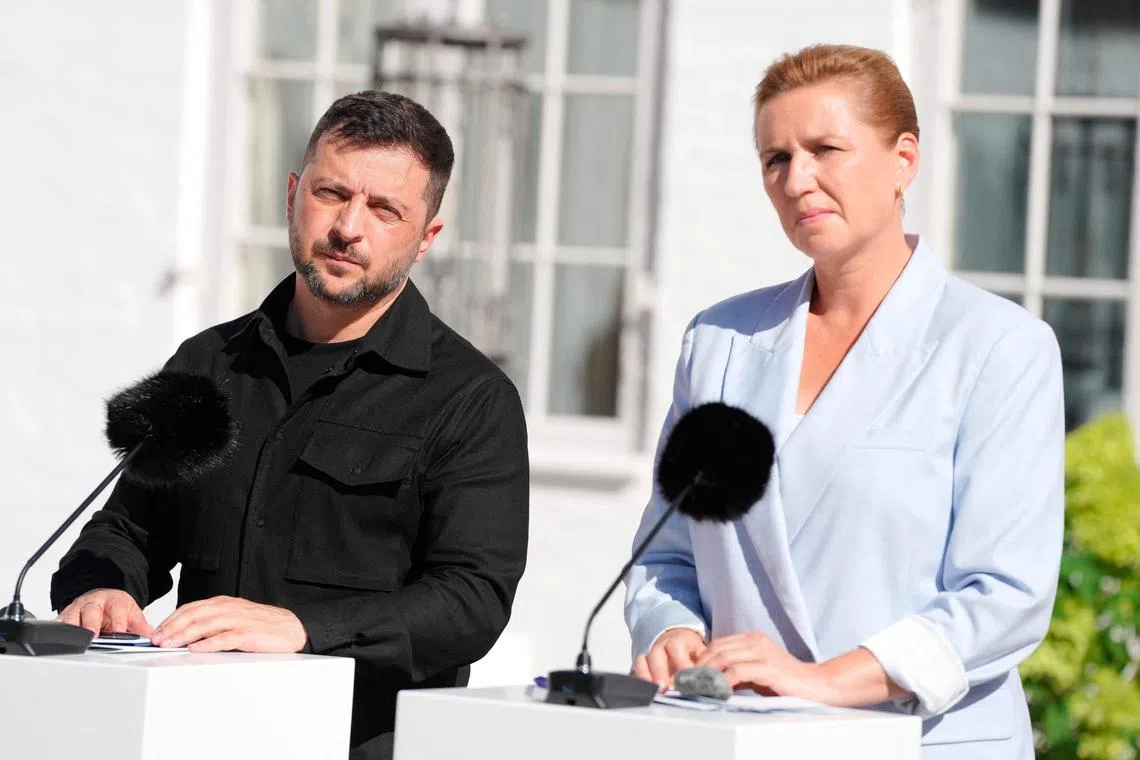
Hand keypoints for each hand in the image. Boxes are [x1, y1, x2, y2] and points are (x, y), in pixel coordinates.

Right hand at [57, 589, 152, 635]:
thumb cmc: (115, 607)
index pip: (116, 607)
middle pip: (91, 610)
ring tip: (75, 641)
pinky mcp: (64, 617)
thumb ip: (139, 624)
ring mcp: (77, 609)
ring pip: (72, 616)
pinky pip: (59, 623)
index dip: (118, 619)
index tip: (120, 629)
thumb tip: (148, 633)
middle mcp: (93, 602)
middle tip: (93, 635)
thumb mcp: (130, 612)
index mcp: (112, 600)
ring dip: (73, 628)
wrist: (101, 598)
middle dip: (91, 623)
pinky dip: (59, 631)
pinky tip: (59, 640)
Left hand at [150, 596, 307, 652]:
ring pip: (206, 625)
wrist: (293, 628)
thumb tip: (187, 634)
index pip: (192, 608)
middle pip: (195, 614)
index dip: (172, 619)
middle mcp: (230, 608)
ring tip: (170, 645)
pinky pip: (225, 638)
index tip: (157, 632)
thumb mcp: (236, 618)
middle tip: (157, 640)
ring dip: (184, 635)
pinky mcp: (249, 634)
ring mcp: (240, 620)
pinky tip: (196, 649)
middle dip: (172, 627)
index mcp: (225, 603)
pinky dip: (208, 643)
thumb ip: (214, 622)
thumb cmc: (263, 625)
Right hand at [633, 628, 706, 689]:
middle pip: (655, 653)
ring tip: (653, 693)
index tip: (686, 678)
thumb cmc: (692, 653)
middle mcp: (661, 646)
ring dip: (646, 677)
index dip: (680, 662)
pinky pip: (636, 671)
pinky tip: (645, 693)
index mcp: (678, 641)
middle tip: (664, 688)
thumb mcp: (702, 655)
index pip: (676, 646)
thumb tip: (711, 681)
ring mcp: (650, 656)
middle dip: (659, 671)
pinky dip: (639, 682)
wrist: (680, 644)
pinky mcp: (643, 667)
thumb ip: (705, 666)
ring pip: (642, 661)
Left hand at [696, 632, 835, 702]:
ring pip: (724, 658)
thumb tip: (711, 678)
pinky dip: (724, 681)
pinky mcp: (768, 668)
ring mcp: (763, 653)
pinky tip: (717, 690)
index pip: (718, 643)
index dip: (701, 658)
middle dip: (700, 666)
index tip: (691, 674)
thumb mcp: (757, 670)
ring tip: (698, 687)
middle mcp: (756, 641)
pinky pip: (738, 672)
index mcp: (753, 638)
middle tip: (689, 682)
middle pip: (717, 649)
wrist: (817, 684)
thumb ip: (737, 669)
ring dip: (708, 674)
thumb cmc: (785, 681)